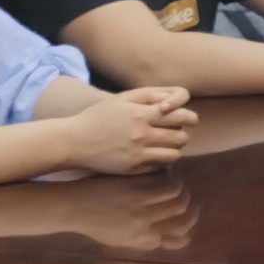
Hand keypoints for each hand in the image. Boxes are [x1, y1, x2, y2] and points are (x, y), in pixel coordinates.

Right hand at [58, 86, 194, 173]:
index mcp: (141, 114)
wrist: (75, 140)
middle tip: (174, 132)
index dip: (188, 118)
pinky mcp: (133, 168)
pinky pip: (159, 166)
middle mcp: (142, 134)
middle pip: (181, 137)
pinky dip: (161, 160)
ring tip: (165, 144)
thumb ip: (147, 96)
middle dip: (182, 133)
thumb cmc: (98, 117)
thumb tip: (170, 99)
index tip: (187, 119)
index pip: (180, 117)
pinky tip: (153, 155)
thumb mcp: (122, 99)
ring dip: (174, 149)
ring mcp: (138, 153)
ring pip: (174, 154)